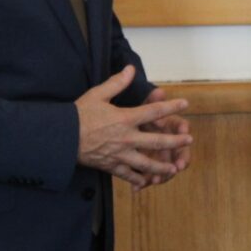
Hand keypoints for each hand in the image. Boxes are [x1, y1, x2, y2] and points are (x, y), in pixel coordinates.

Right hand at [75, 65, 191, 189]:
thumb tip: (131, 69)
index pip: (154, 112)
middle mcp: (126, 138)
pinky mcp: (111, 166)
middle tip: (189, 140)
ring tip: (174, 168)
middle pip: (156, 141)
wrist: (61, 138)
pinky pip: (128, 175)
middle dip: (175, 141)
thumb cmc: (79, 114)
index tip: (185, 104)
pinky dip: (138, 179)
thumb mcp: (98, 94)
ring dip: (162, 165)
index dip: (171, 107)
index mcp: (125, 118)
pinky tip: (147, 182)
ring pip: (146, 163)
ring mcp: (120, 154)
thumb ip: (117, 82)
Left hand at [139, 87, 191, 185]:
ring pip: (165, 168)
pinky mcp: (148, 166)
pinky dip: (143, 182)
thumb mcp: (142, 106)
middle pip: (178, 152)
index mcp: (168, 127)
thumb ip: (151, 99)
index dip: (182, 129)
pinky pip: (148, 177)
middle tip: (180, 165)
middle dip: (180, 159)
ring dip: (162, 174)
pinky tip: (136, 187)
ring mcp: (159, 156)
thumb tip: (156, 88)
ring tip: (156, 180)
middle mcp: (167, 143)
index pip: (180, 126)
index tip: (184, 131)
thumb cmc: (137, 115)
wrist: (134, 128)